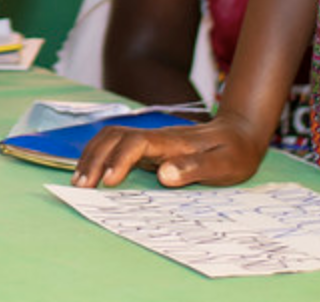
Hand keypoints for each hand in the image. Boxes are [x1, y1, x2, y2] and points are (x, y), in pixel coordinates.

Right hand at [69, 110, 266, 188]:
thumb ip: (195, 168)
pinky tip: (92, 172)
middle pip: (114, 136)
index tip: (107, 182)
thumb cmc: (234, 152)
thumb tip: (164, 174)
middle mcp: (156, 136)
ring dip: (92, 155)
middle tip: (81, 186)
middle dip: (94, 159)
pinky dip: (99, 155)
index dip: (118, 160)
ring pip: (111, 137)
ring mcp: (151, 140)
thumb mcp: (225, 164)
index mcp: (172, 141)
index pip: (136, 143)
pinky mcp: (149, 147)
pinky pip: (116, 145)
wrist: (240, 133)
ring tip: (79, 180)